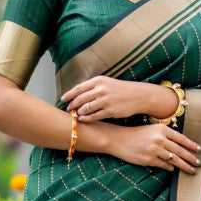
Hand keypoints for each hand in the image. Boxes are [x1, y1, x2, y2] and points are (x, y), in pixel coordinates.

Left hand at [62, 75, 176, 121]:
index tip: (63, 99)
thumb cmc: (120, 90)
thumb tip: (77, 94)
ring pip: (86, 109)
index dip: (69, 94)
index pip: (79, 88)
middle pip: (80, 99)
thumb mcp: (107, 83)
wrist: (138, 96)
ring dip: (79, 113)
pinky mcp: (110, 111)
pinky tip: (83, 119)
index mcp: (99, 81)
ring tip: (76, 115)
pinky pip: (94, 116)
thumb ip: (93, 87)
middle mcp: (101, 89)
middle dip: (72, 105)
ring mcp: (105, 101)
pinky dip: (86, 119)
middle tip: (68, 109)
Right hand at [108, 122, 200, 174]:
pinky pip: (164, 165)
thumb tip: (180, 145)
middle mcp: (160, 139)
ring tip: (192, 170)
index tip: (199, 150)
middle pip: (180, 150)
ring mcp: (154, 150)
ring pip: (174, 160)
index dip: (192, 145)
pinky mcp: (149, 160)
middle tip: (200, 163)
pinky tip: (175, 170)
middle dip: (191, 158)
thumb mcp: (152, 130)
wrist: (119, 139)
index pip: (181, 138)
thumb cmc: (137, 134)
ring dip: (184, 166)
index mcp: (162, 130)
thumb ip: (166, 135)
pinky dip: (171, 168)